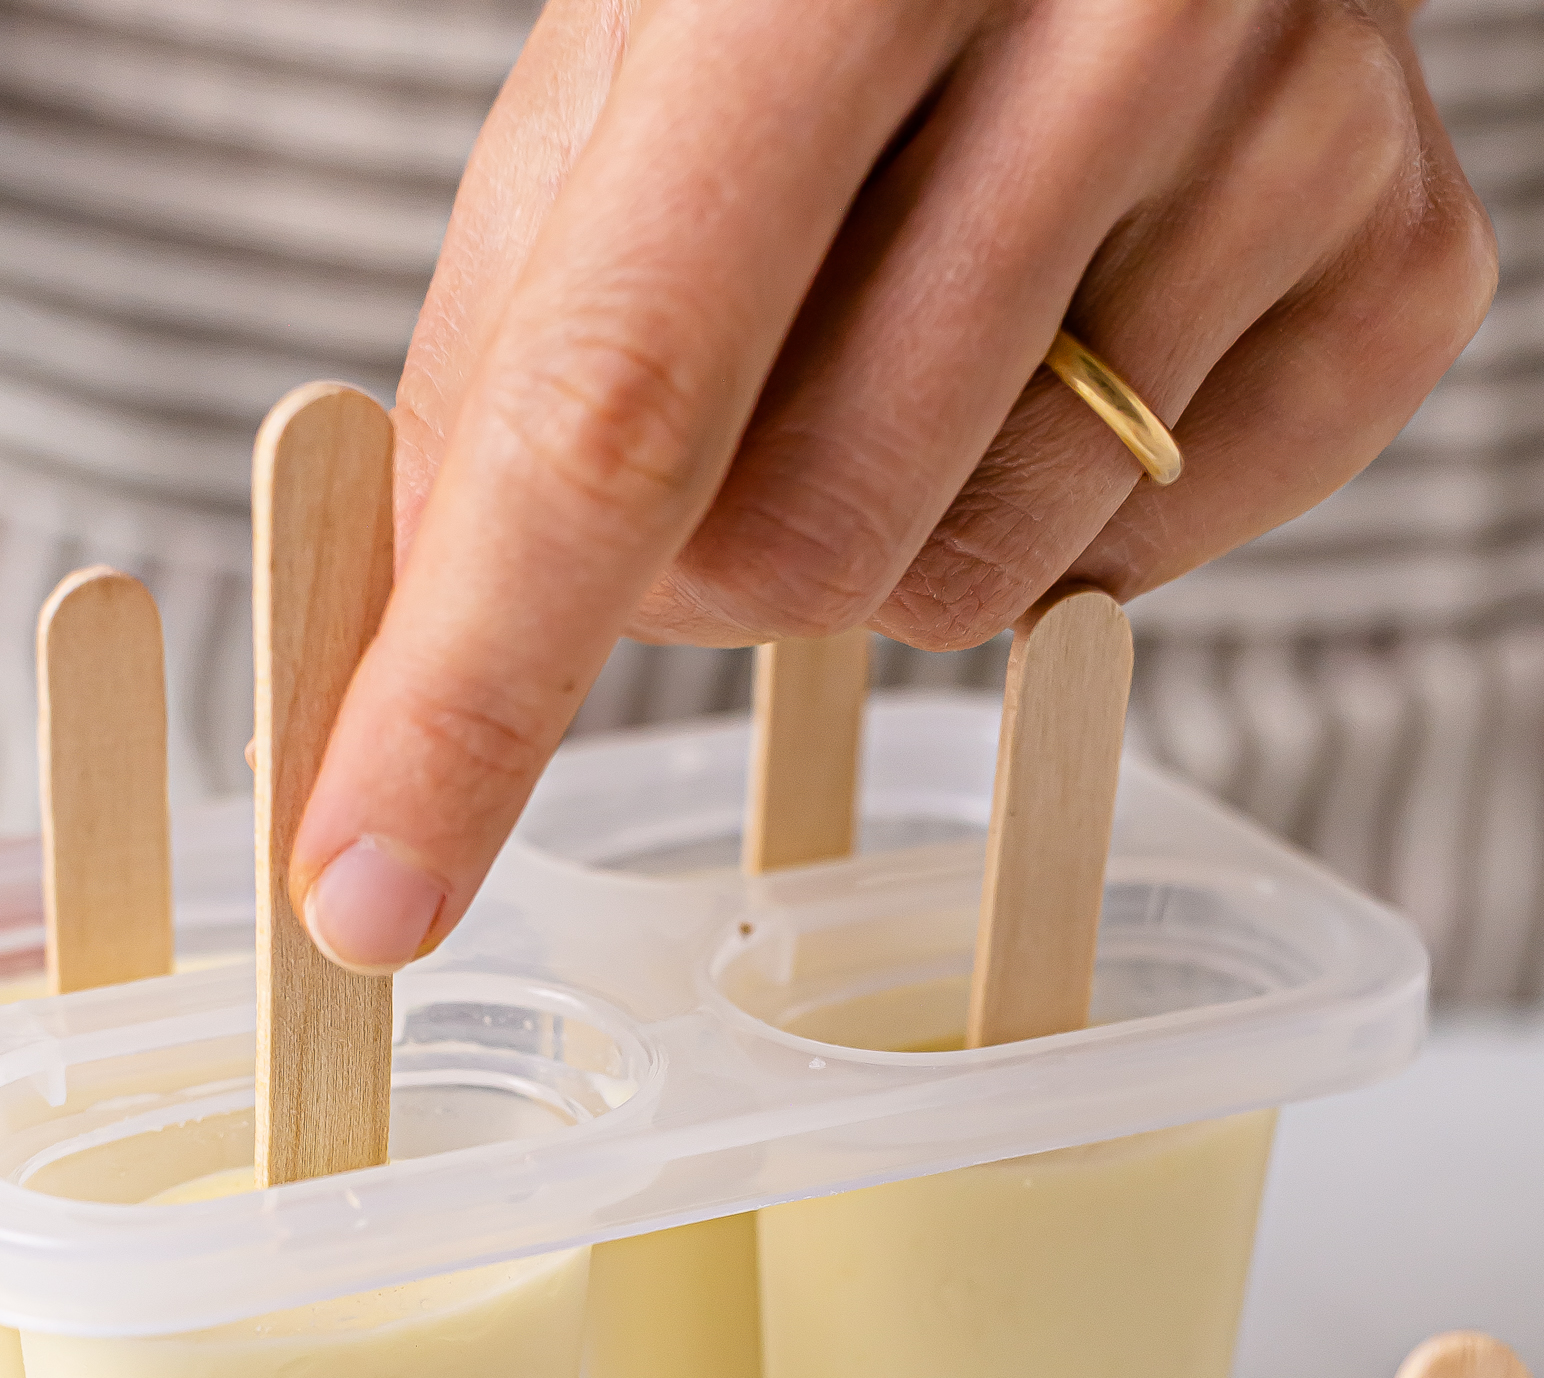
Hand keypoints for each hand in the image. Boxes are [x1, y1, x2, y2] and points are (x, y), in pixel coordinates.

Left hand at [288, 0, 1493, 972]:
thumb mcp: (628, 75)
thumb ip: (509, 347)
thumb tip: (412, 642)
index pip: (618, 412)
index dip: (474, 687)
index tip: (371, 891)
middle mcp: (1115, 16)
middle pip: (804, 556)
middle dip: (702, 574)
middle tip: (730, 430)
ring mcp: (1297, 138)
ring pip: (971, 593)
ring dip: (879, 541)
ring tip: (917, 335)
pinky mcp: (1405, 265)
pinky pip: (1142, 573)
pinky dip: (1050, 523)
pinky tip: (1070, 343)